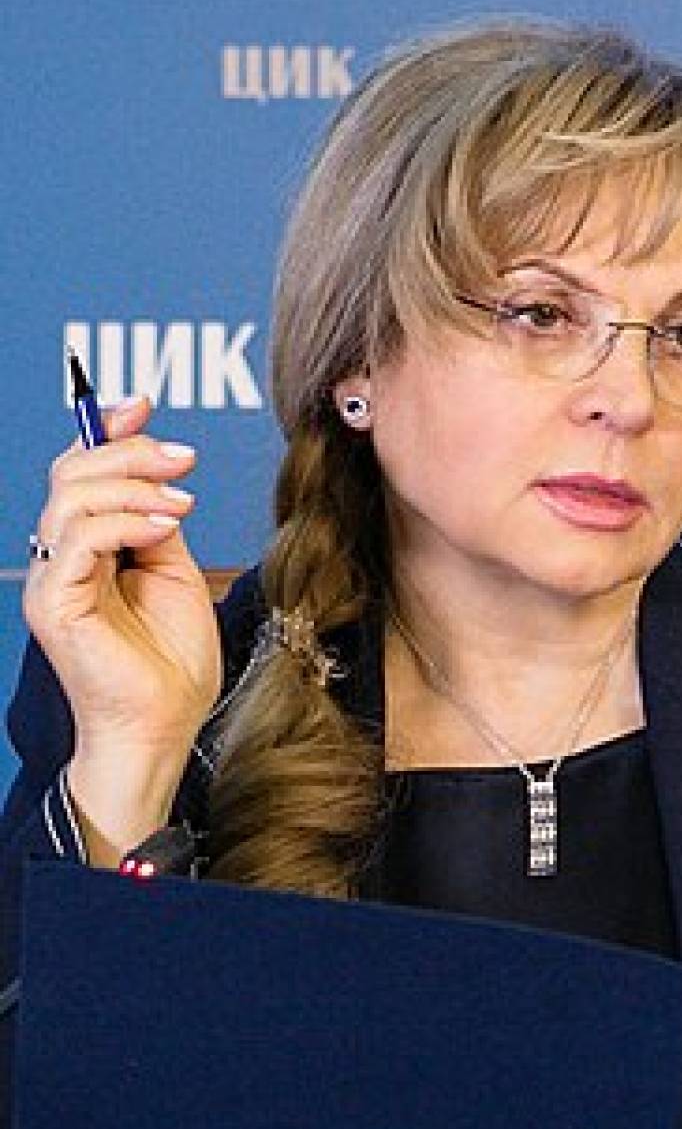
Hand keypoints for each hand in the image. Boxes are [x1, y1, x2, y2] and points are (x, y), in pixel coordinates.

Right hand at [23, 396, 222, 764]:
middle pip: (72, 472)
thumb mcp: (176, 571)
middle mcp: (62, 558)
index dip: (107, 431)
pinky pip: (78, 538)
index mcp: (89, 547)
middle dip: (130, 451)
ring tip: (181, 504)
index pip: (81, 472)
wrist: (165, 722)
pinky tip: (164, 527)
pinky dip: (125, 520)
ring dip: (134, 485)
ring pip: (71, 497)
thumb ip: (158, 522)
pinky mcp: (54, 603)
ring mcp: (52, 580)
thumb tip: (160, 480)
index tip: (144, 406)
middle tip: (182, 459)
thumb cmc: (172, 660)